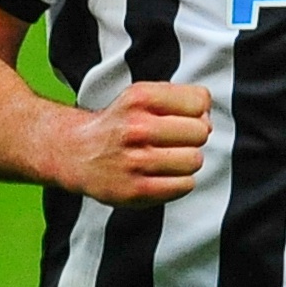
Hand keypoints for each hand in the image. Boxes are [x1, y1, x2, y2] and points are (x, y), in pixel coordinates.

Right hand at [46, 81, 211, 204]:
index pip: (200, 100)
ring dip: (186, 161)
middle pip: (200, 132)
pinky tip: (161, 175)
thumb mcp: (141, 96)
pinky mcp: (136, 190)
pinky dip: (180, 181)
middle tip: (172, 141)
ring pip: (195, 160)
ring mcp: (135, 161)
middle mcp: (136, 128)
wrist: (78, 154)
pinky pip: (185, 185)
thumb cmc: (119, 124)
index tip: (181, 117)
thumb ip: (179, 100)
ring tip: (166, 158)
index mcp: (139, 98)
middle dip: (192, 136)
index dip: (197, 110)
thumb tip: (208, 122)